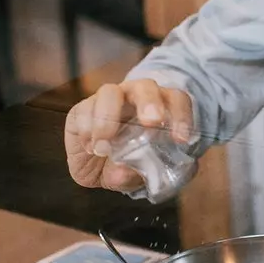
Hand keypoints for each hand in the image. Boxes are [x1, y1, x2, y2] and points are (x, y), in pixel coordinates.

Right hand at [64, 80, 194, 193]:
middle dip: (149, 102)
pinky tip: (90, 148)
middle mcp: (134, 97)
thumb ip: (137, 175)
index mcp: (158, 108)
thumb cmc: (126, 164)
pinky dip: (87, 129)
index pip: (176, 100)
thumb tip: (126, 171)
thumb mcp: (136, 176)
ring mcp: (107, 100)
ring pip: (110, 92)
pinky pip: (84, 109)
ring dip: (109, 117)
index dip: (181, 115)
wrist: (94, 167)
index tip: (181, 139)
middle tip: (151, 122)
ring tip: (104, 148)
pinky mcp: (82, 108)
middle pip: (145, 86)